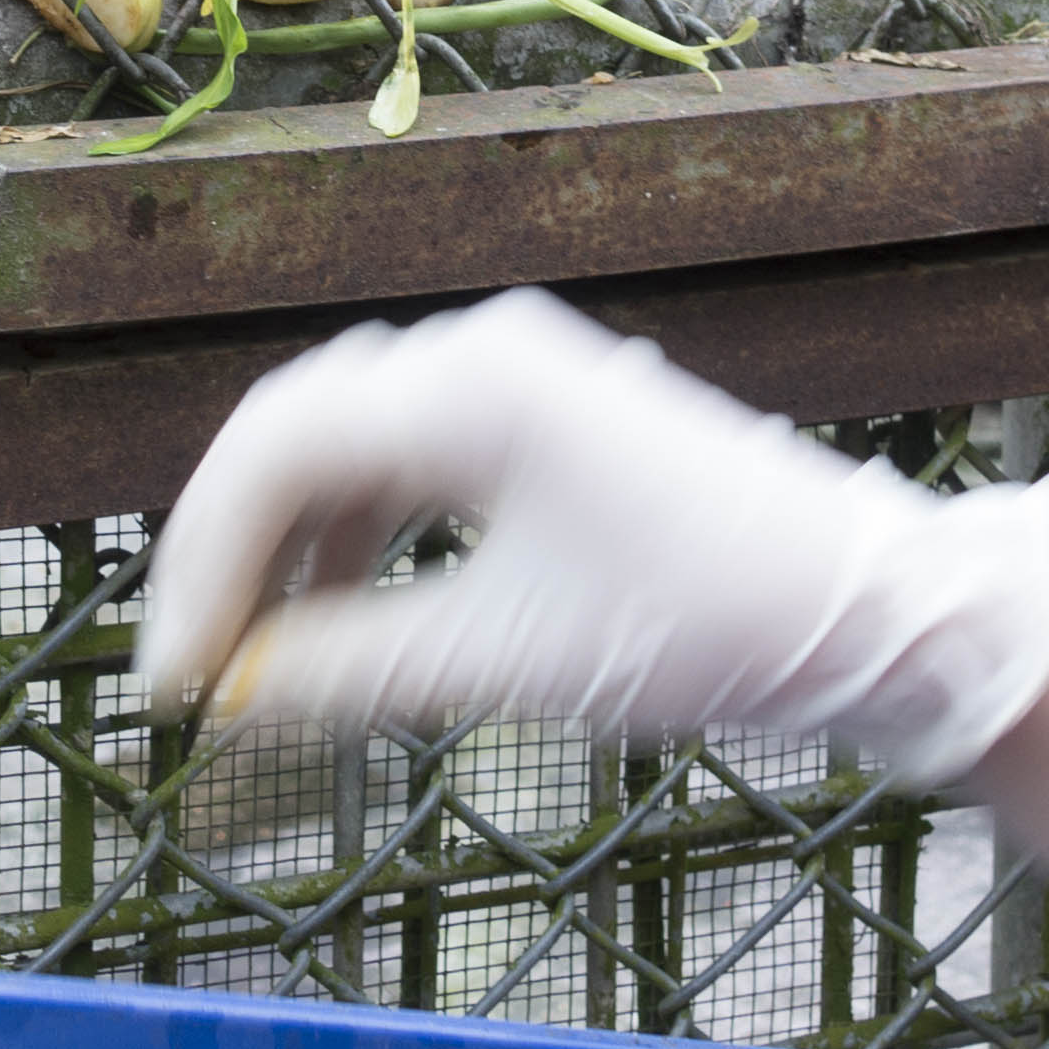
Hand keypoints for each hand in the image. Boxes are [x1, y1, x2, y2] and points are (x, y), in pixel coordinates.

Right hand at [136, 288, 1048, 780]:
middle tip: (191, 674)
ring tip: (258, 664)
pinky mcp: (547, 422)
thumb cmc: (709, 625)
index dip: (201, 567)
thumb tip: (237, 695)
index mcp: (469, 384)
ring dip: (291, 551)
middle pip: (295, 430)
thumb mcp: (513, 661)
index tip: (175, 685)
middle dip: (231, 553)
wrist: (874, 613)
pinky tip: (342, 626)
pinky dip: (360, 540)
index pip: (272, 450)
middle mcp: (482, 354)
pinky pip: (410, 462)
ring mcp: (518, 381)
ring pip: (348, 446)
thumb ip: (357, 671)